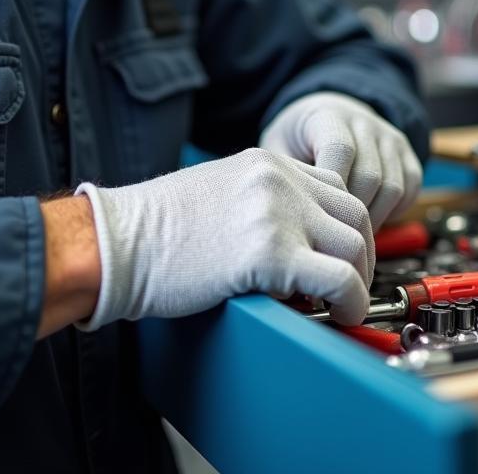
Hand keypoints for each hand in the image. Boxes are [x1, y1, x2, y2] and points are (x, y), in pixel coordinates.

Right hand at [75, 148, 373, 329]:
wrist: (117, 243)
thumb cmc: (154, 230)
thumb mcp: (218, 193)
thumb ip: (260, 203)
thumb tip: (294, 240)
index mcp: (266, 163)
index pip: (336, 187)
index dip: (346, 227)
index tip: (340, 255)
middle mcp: (278, 179)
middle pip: (355, 213)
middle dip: (361, 254)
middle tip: (349, 285)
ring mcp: (277, 212)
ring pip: (355, 245)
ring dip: (358, 280)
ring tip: (340, 305)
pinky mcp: (271, 252)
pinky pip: (338, 279)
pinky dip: (350, 301)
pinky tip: (336, 314)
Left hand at [259, 92, 422, 231]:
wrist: (326, 115)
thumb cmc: (297, 140)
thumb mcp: (278, 147)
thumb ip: (282, 175)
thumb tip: (284, 211)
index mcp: (329, 116)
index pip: (340, 151)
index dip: (332, 189)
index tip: (318, 216)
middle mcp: (365, 122)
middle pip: (370, 176)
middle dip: (351, 214)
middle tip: (334, 239)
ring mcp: (390, 137)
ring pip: (393, 187)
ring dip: (373, 219)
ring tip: (350, 235)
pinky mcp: (407, 153)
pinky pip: (410, 189)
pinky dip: (394, 212)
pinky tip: (370, 221)